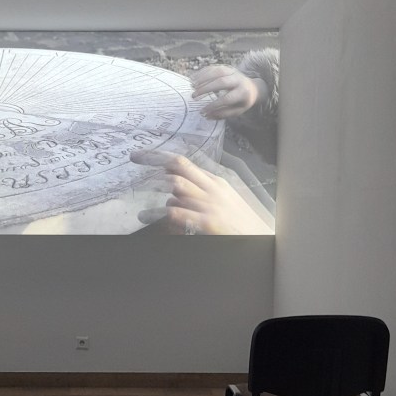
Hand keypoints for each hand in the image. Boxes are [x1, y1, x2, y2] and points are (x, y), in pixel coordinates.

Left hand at [129, 150, 269, 234]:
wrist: (261, 242)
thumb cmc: (241, 225)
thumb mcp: (226, 200)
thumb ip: (204, 191)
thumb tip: (177, 189)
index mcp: (216, 182)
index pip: (185, 163)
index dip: (162, 156)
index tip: (144, 154)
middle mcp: (211, 190)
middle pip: (177, 169)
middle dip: (153, 160)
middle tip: (135, 157)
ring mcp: (208, 205)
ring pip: (175, 191)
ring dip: (157, 197)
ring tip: (143, 212)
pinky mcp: (206, 223)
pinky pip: (176, 214)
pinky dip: (160, 216)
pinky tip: (148, 218)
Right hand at [190, 65, 264, 118]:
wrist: (252, 88)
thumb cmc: (242, 101)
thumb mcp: (237, 111)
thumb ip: (223, 113)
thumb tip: (207, 115)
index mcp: (243, 93)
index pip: (227, 99)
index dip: (214, 105)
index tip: (203, 110)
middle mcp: (238, 80)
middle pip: (221, 82)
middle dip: (206, 89)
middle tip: (194, 96)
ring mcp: (232, 71)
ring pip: (217, 71)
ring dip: (203, 78)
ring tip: (192, 86)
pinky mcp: (227, 67)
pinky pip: (214, 67)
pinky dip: (203, 72)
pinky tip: (194, 78)